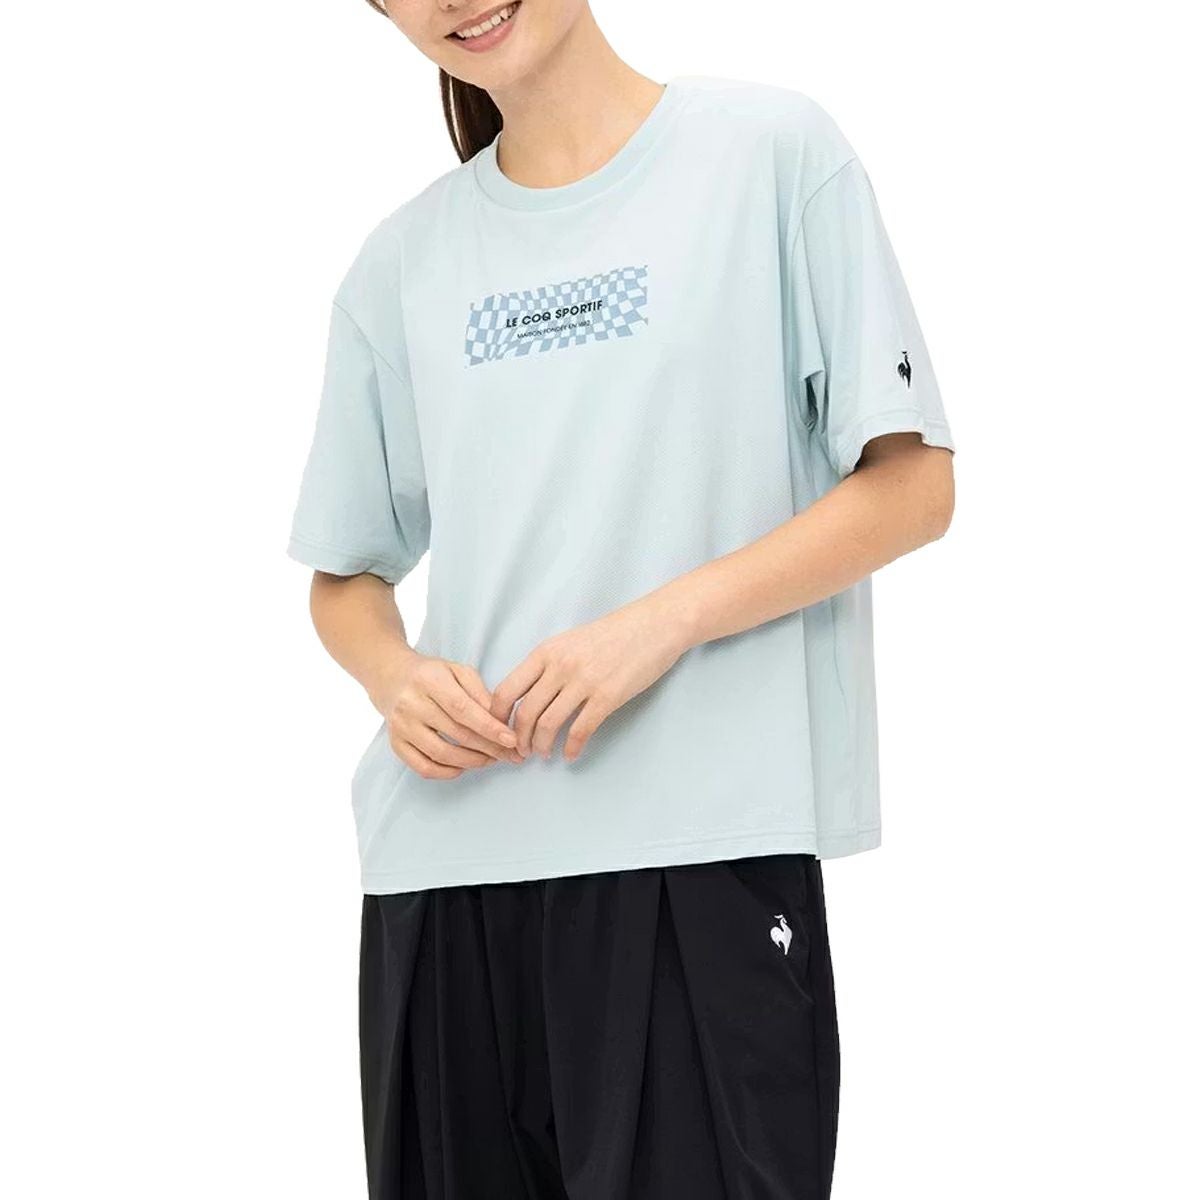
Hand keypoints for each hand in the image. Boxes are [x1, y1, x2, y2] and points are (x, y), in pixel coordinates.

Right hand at [373, 652, 522, 779]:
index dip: (489, 727)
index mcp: (430, 681)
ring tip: (491, 759)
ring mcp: (401, 727)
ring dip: (472, 762)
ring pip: (441, 754)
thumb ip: (481, 694)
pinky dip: (448, 772)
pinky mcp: (396, 744)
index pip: (463, 709)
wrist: (392, 678)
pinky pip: (424, 768)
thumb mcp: (458, 672)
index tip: (511, 740)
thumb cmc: (432, 675)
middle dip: (489, 748)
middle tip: (510, 754)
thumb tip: (501, 722)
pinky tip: (464, 766)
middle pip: (456, 734)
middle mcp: (411, 704)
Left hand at [490, 598, 690, 762]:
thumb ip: (548, 665)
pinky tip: (570, 754)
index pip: (507, 690)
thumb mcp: (570, 641)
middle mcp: (560, 667)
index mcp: (546, 652)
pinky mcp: (607, 697)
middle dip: (519, 739)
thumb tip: (528, 695)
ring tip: (543, 754)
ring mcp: (584, 682)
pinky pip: (581, 730)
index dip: (498, 717)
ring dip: (541, 746)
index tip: (500, 731)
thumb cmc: (613, 634)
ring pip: (548, 725)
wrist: (653, 625)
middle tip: (521, 751)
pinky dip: (571, 747)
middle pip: (526, 713)